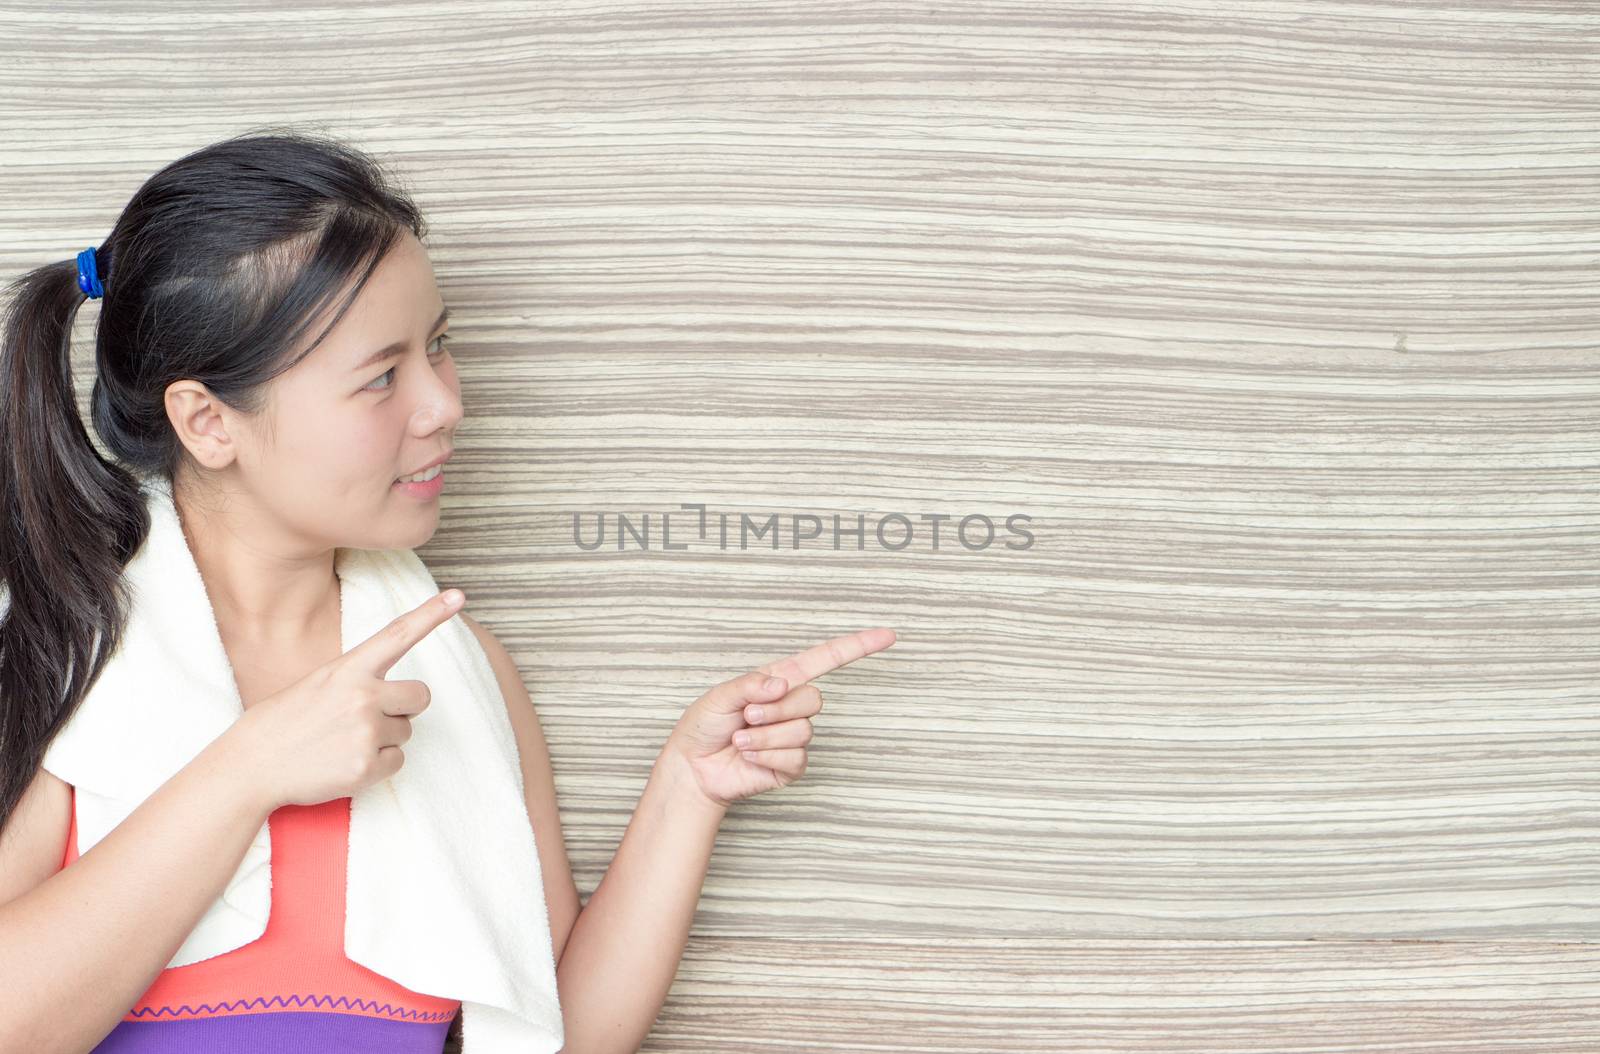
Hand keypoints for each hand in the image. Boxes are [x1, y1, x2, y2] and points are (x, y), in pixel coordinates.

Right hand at [231, 588, 465, 809]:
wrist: (251, 766)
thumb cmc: (283, 723)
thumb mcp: (318, 685)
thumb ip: (357, 681)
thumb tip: (393, 696)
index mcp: (349, 669)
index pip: (398, 635)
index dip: (431, 614)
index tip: (458, 597)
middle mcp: (363, 695)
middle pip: (421, 696)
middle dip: (405, 707)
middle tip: (369, 717)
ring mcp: (367, 731)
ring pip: (406, 732)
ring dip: (384, 739)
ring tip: (343, 742)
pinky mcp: (367, 766)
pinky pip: (397, 762)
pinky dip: (377, 767)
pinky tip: (345, 763)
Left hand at [664, 627, 896, 809]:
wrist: (693, 766)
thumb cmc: (705, 725)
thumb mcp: (721, 695)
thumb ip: (751, 685)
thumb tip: (782, 685)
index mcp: (781, 681)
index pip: (825, 660)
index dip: (856, 647)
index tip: (887, 636)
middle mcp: (792, 707)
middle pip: (814, 699)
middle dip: (776, 709)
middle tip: (747, 717)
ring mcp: (795, 738)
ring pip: (802, 731)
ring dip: (765, 737)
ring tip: (741, 739)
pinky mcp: (791, 767)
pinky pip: (795, 759)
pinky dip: (766, 757)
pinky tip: (749, 757)